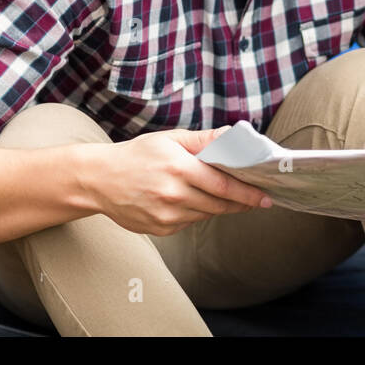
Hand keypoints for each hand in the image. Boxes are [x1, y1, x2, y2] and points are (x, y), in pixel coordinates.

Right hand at [87, 127, 271, 235]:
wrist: (99, 179)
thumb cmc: (137, 155)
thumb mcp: (170, 139)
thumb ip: (204, 140)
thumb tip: (234, 135)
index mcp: (179, 168)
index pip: (223, 186)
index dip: (248, 193)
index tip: (265, 196)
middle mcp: (173, 195)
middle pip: (219, 204)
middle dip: (241, 203)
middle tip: (257, 199)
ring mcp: (166, 215)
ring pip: (205, 214)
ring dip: (219, 207)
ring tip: (224, 196)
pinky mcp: (160, 229)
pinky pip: (188, 223)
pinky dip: (196, 213)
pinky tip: (190, 201)